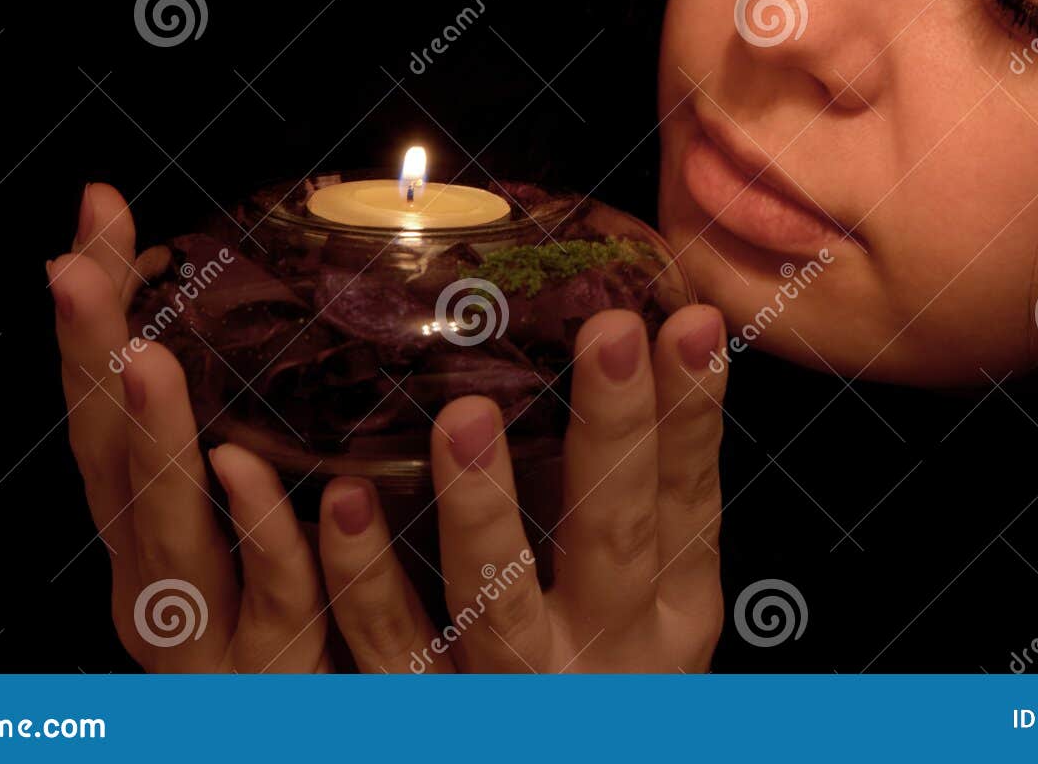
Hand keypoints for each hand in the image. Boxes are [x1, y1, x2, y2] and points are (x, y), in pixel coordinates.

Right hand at [48, 183, 329, 671]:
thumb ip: (256, 431)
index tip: (97, 212)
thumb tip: (255, 308)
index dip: (95, 319)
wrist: (328, 741)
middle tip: (78, 271)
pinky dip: (256, 534)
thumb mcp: (271, 516)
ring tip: (146, 358)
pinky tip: (244, 468)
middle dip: (92, 365)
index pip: (108, 410)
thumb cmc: (304, 625)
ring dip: (155, 443)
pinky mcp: (277, 673)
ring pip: (172, 533)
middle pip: (113, 465)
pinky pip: (273, 597)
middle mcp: (159, 580)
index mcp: (148, 534)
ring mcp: (209, 634)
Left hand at [316, 304, 728, 671]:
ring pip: (497, 601)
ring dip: (481, 506)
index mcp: (669, 613)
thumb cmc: (606, 673)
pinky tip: (347, 501)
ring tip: (466, 416)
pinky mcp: (433, 714)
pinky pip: (392, 647)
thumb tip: (646, 344)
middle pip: (612, 537)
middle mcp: (605, 653)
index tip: (687, 323)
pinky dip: (366, 578)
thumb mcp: (652, 600)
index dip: (690, 416)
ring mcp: (516, 689)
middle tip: (607, 333)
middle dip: (614, 432)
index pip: (686, 500)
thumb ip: (642, 499)